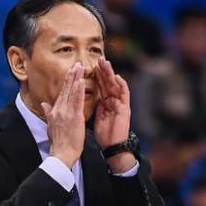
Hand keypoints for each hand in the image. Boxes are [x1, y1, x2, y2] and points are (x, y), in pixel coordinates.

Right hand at [41, 63, 85, 168]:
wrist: (61, 154)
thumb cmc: (58, 143)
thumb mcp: (50, 127)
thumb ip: (48, 114)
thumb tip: (44, 105)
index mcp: (55, 111)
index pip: (62, 93)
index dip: (67, 82)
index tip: (70, 72)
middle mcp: (59, 109)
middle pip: (66, 89)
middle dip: (72, 76)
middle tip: (77, 64)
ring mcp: (66, 112)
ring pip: (72, 92)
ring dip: (76, 78)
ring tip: (80, 67)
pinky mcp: (74, 117)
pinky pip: (77, 101)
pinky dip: (79, 90)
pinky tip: (81, 81)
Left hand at [94, 57, 134, 172]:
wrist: (112, 146)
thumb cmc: (104, 133)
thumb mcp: (95, 116)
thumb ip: (90, 105)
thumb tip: (80, 98)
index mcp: (105, 101)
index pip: (99, 85)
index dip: (95, 75)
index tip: (90, 66)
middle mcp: (113, 100)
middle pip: (107, 82)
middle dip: (103, 70)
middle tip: (98, 58)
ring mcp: (120, 103)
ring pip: (115, 85)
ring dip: (111, 74)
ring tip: (106, 63)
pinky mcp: (125, 108)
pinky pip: (125, 94)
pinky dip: (121, 85)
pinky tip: (116, 77)